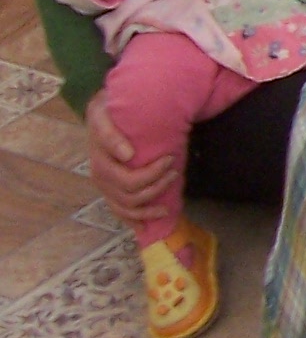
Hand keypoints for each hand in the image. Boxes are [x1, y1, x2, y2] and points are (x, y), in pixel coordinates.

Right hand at [85, 98, 178, 227]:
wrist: (104, 114)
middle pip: (130, 192)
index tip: (169, 159)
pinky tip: (148, 224)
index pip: (127, 179)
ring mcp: (105, 186)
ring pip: (127, 207)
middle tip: (174, 170)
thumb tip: (127, 155)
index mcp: (100, 159)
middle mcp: (100, 176)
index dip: (150, 174)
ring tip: (169, 199)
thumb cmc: (109, 113)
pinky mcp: (110, 192)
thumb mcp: (104, 114)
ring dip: (149, 207)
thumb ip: (111, 134)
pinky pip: (120, 212)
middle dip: (156, 185)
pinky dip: (135, 220)